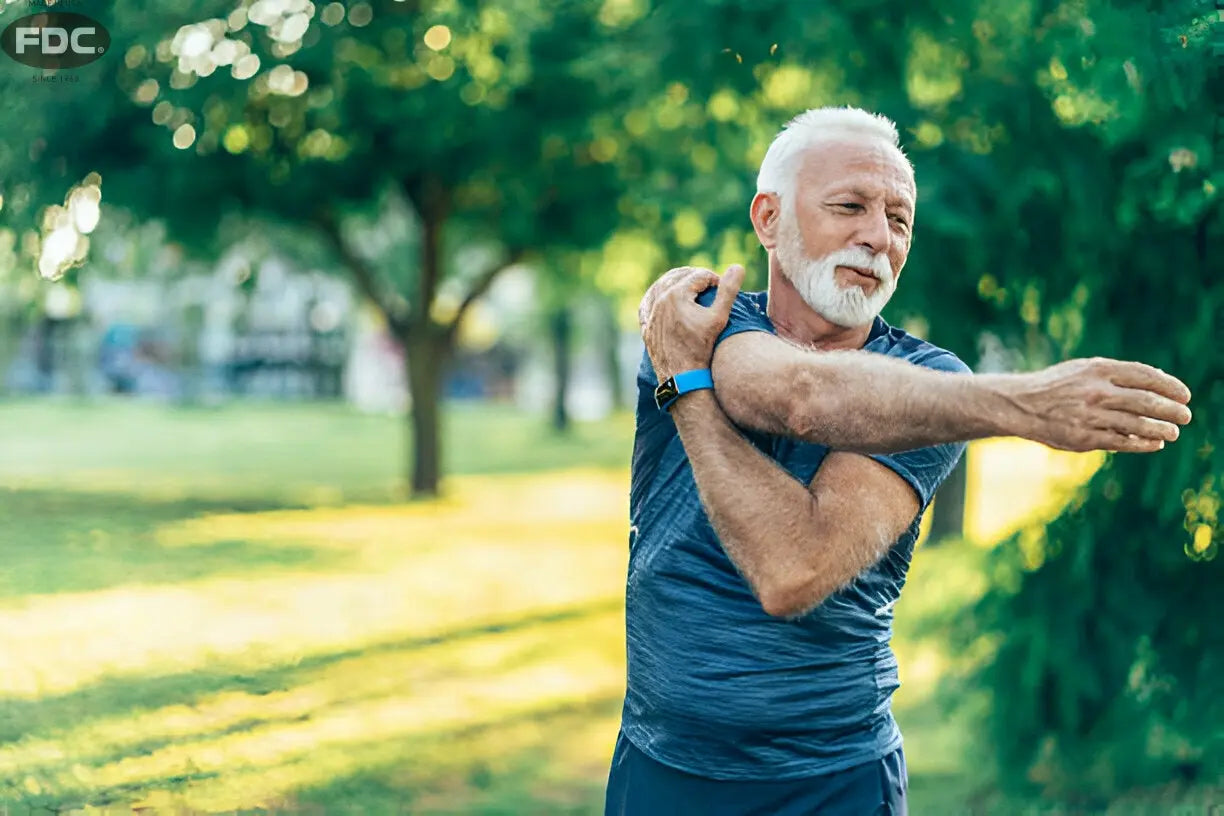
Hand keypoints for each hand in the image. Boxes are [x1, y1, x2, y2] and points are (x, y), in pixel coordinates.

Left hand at [640, 264, 744, 381]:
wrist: (680, 376)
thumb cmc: (702, 348)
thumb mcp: (718, 318)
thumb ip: (728, 291)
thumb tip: (738, 267)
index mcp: (676, 294)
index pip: (700, 276)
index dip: (716, 280)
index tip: (724, 289)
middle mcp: (659, 300)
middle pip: (681, 277)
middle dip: (697, 279)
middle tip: (711, 288)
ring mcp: (651, 312)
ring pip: (665, 287)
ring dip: (680, 285)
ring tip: (695, 291)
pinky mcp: (647, 324)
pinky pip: (652, 302)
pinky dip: (663, 297)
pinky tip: (673, 301)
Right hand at [1009, 358, 1192, 452]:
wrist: (1019, 405)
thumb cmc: (1057, 386)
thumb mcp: (1083, 370)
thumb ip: (1117, 375)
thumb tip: (1161, 381)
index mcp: (1097, 369)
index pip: (1144, 375)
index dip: (1169, 386)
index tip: (1185, 395)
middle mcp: (1094, 391)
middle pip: (1145, 401)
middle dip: (1171, 410)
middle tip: (1186, 416)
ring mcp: (1089, 415)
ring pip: (1136, 424)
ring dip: (1160, 429)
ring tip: (1172, 433)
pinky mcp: (1083, 438)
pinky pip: (1120, 441)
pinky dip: (1141, 443)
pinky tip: (1153, 444)